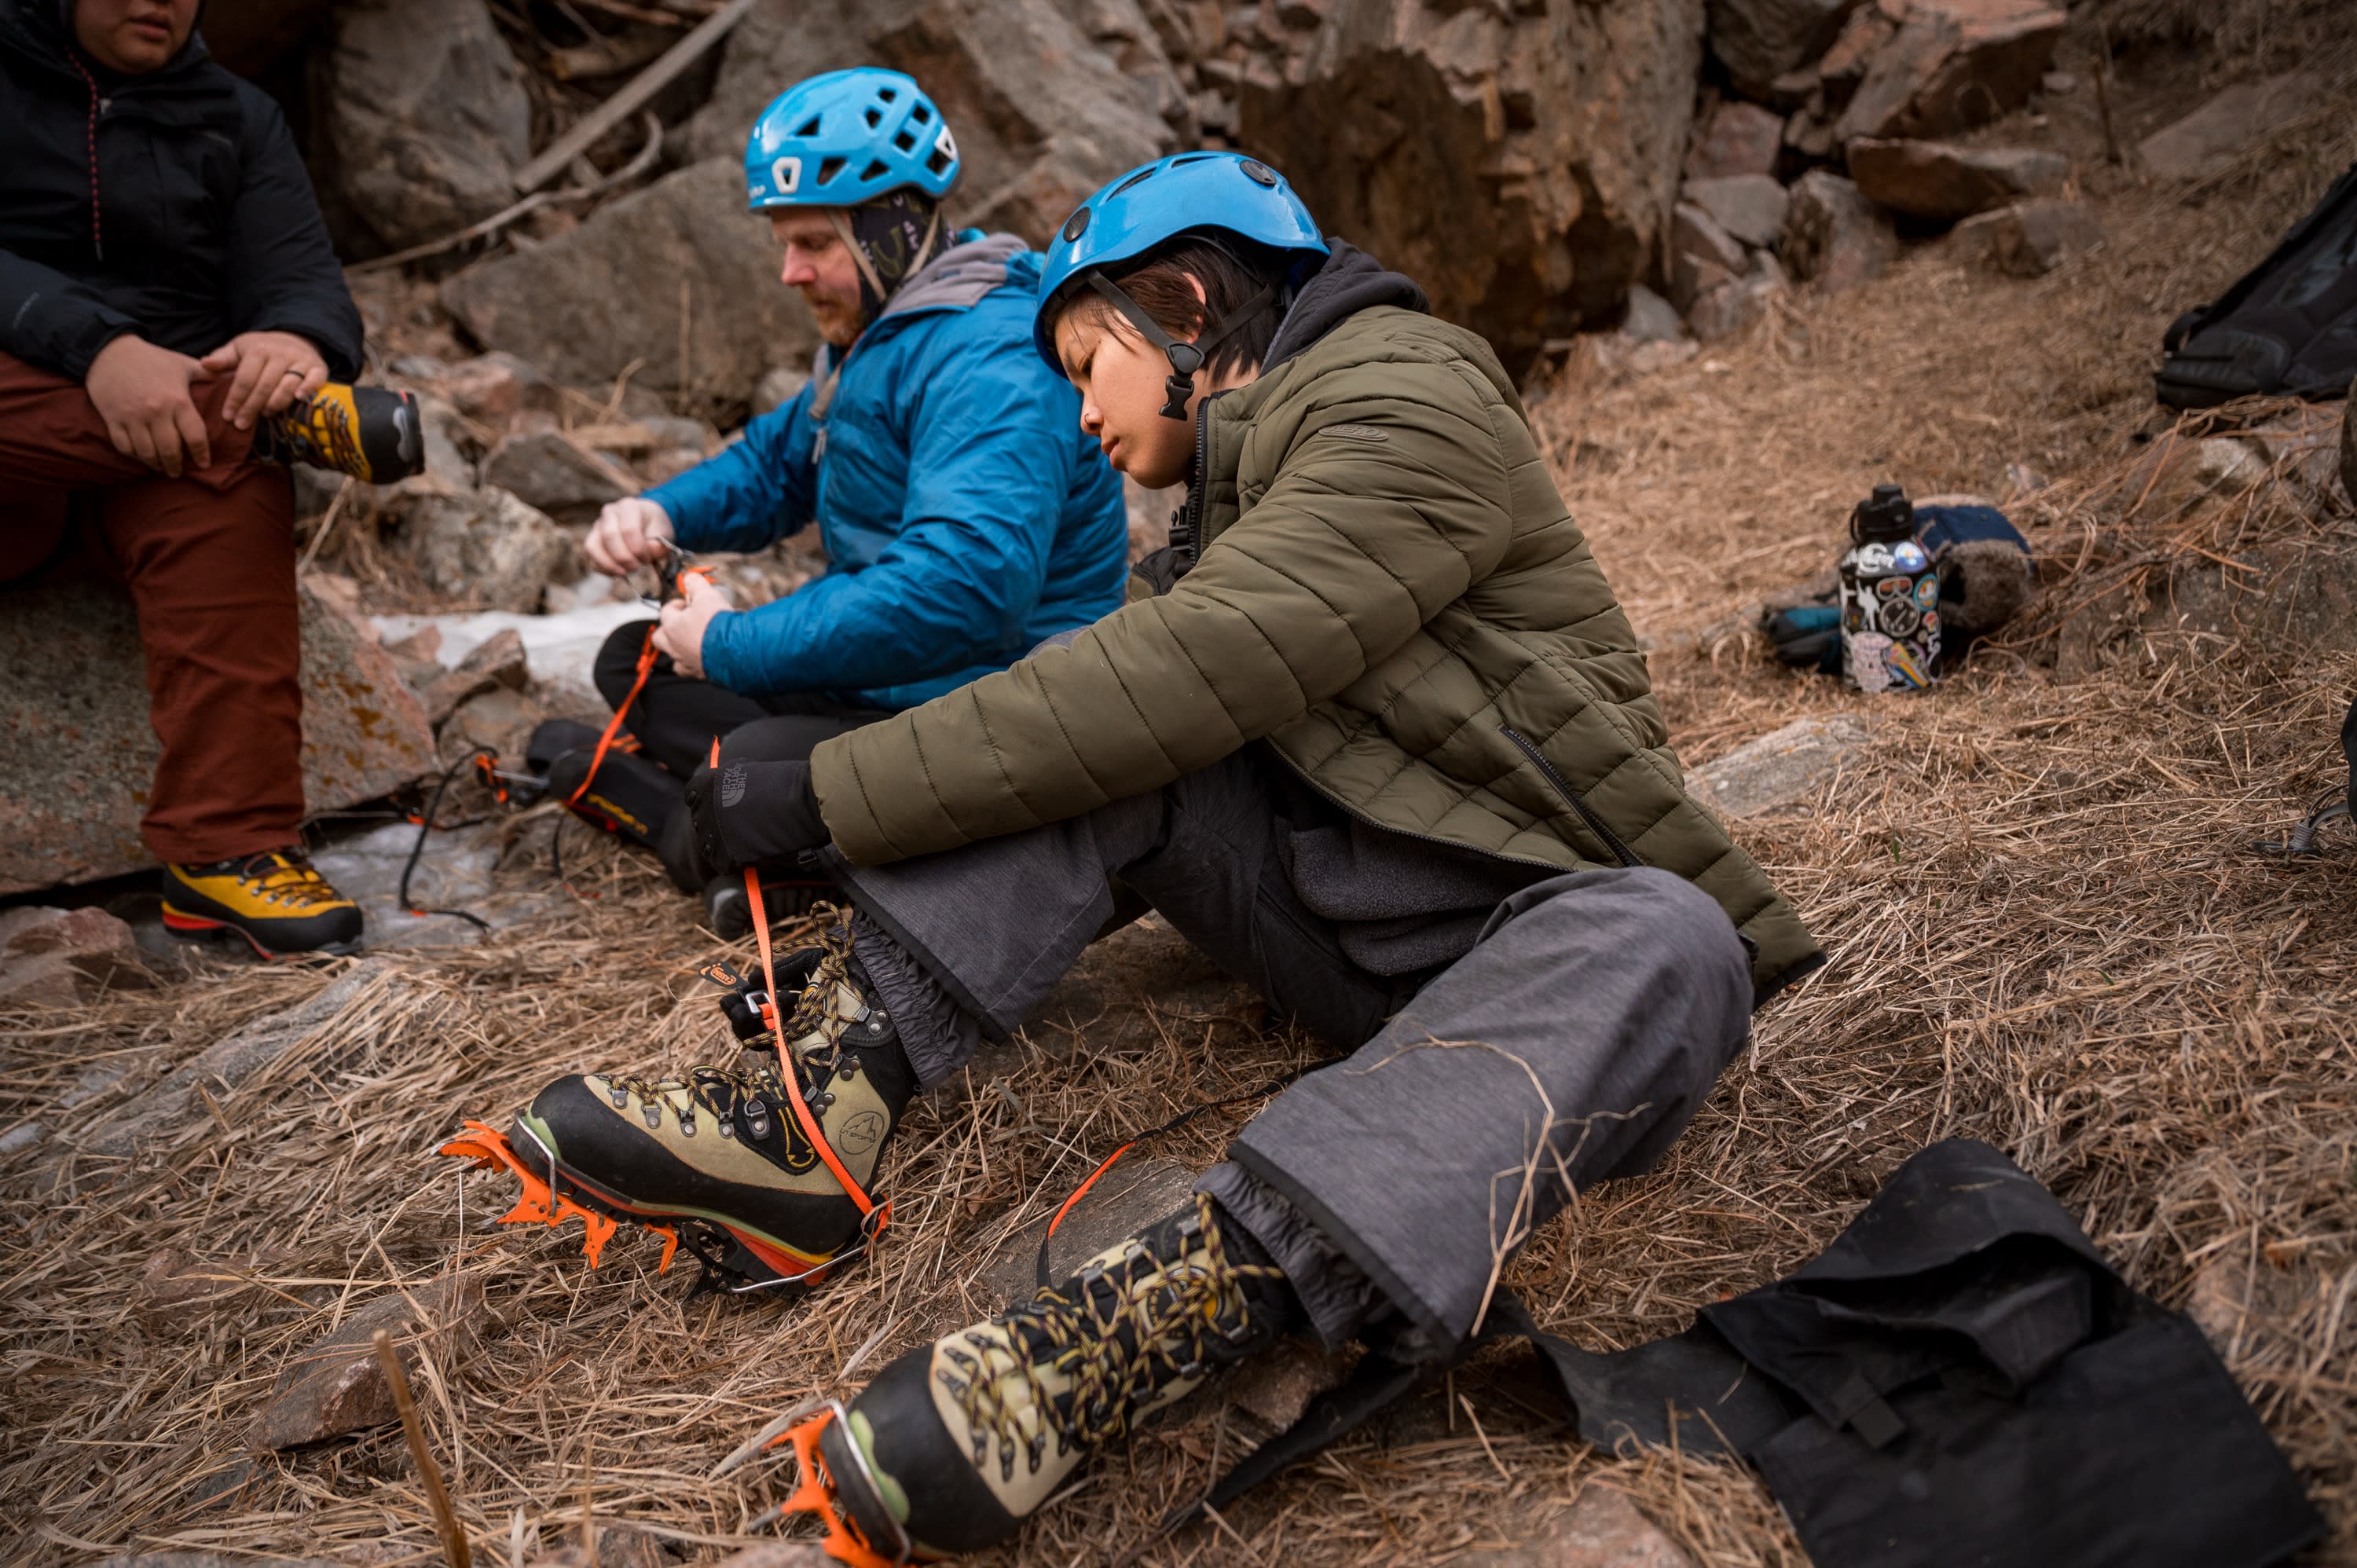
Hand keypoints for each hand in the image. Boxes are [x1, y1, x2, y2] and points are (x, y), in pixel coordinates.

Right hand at [85, 334, 213, 477]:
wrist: (108, 350)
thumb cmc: (150, 358)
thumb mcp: (182, 364)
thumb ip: (207, 374)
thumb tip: (230, 378)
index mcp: (177, 401)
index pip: (195, 437)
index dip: (202, 455)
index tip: (204, 464)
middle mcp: (156, 412)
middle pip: (170, 451)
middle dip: (177, 467)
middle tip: (179, 472)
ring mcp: (133, 417)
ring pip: (147, 453)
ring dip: (156, 465)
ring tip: (162, 468)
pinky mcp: (113, 419)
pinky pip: (125, 447)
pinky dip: (135, 456)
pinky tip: (142, 457)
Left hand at [198, 330, 327, 429]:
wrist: (293, 339)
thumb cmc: (261, 350)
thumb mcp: (238, 349)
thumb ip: (222, 359)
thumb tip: (204, 365)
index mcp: (258, 349)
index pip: (245, 378)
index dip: (235, 398)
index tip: (227, 416)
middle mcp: (281, 354)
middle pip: (264, 385)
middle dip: (252, 407)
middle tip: (241, 425)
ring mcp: (301, 360)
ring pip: (288, 385)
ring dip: (275, 403)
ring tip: (265, 415)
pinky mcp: (319, 368)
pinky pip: (315, 380)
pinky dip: (308, 389)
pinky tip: (298, 399)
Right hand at [585, 497, 676, 576]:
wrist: (646, 523)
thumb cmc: (654, 528)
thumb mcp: (664, 533)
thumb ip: (660, 543)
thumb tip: (652, 549)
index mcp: (629, 507)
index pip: (629, 529)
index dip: (638, 549)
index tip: (647, 559)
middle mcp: (610, 513)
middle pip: (609, 536)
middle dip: (623, 557)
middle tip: (636, 567)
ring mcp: (598, 526)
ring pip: (592, 546)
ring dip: (609, 564)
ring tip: (624, 572)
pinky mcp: (592, 540)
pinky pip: (590, 557)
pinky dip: (602, 568)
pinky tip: (617, 572)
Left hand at [653, 572, 730, 677]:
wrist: (736, 652)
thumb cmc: (718, 623)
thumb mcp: (707, 595)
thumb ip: (696, 584)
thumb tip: (690, 576)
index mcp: (673, 627)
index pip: (666, 612)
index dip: (676, 604)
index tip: (688, 601)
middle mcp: (675, 647)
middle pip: (660, 638)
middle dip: (669, 630)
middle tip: (685, 623)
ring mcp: (687, 663)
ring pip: (675, 658)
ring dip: (681, 650)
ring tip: (695, 643)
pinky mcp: (702, 675)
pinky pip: (693, 671)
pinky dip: (698, 664)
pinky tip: (710, 657)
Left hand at [684, 757, 829, 877]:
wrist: (798, 803)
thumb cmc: (779, 783)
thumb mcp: (743, 770)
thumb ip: (725, 780)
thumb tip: (722, 787)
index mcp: (702, 786)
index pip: (692, 797)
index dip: (709, 802)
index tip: (726, 805)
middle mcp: (701, 810)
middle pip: (701, 823)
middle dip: (717, 826)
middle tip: (743, 826)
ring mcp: (711, 835)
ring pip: (709, 847)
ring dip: (724, 846)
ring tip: (749, 841)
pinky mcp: (724, 857)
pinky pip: (724, 864)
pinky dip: (737, 862)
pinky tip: (755, 851)